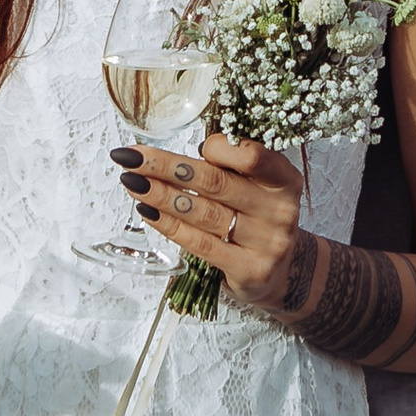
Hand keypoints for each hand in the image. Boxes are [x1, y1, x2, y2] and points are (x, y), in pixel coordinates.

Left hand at [110, 133, 306, 308]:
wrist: (282, 270)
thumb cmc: (259, 217)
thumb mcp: (258, 185)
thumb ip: (230, 167)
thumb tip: (175, 154)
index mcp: (284, 180)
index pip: (251, 157)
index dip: (217, 148)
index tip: (193, 145)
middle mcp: (279, 210)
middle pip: (215, 183)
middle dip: (166, 167)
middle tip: (130, 157)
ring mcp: (266, 242)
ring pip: (203, 213)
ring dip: (160, 195)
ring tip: (131, 182)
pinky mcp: (249, 270)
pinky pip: (200, 244)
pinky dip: (169, 225)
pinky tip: (147, 211)